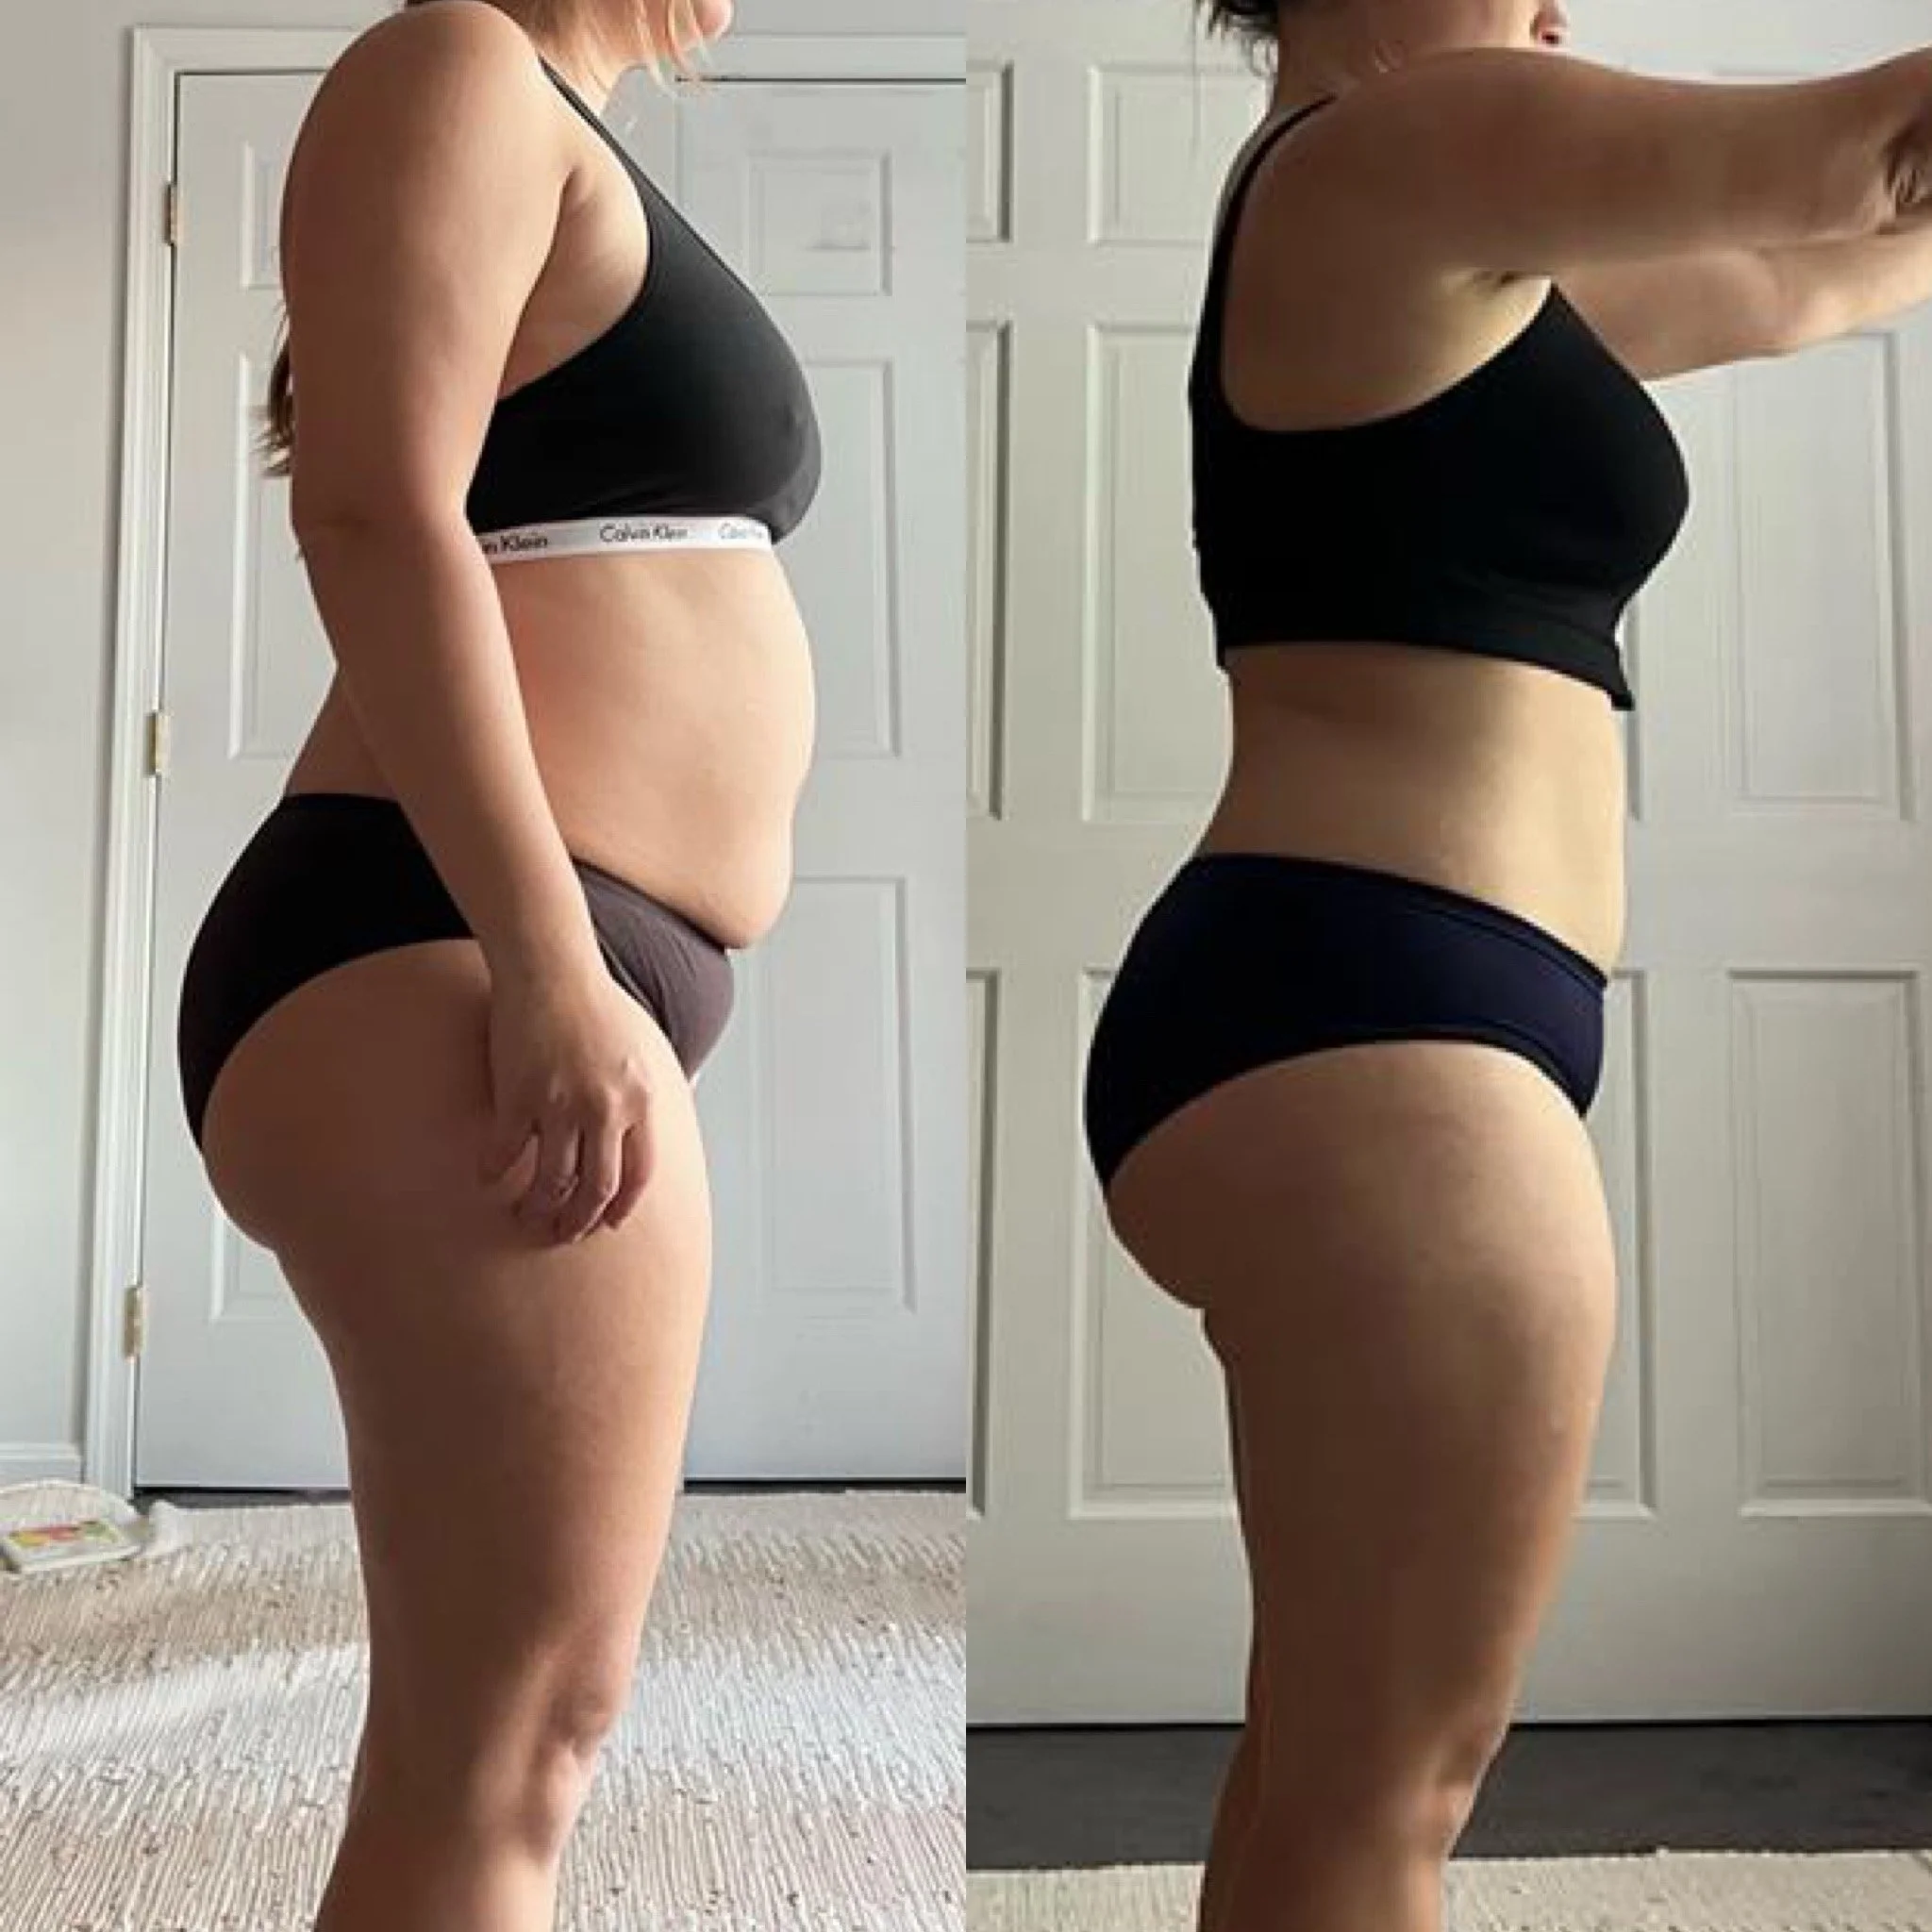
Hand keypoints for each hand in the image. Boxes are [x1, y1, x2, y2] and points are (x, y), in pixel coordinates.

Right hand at [478, 959, 656, 1241]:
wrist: (551, 970)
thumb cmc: (594, 1007)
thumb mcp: (638, 1052)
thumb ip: (642, 1095)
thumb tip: (652, 1127)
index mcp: (639, 1101)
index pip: (639, 1175)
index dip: (621, 1208)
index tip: (606, 1223)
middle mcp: (605, 1109)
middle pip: (596, 1188)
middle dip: (578, 1220)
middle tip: (561, 1232)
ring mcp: (561, 1105)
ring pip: (552, 1181)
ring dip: (538, 1207)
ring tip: (526, 1214)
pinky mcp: (519, 1096)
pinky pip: (506, 1153)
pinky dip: (495, 1173)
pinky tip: (488, 1179)